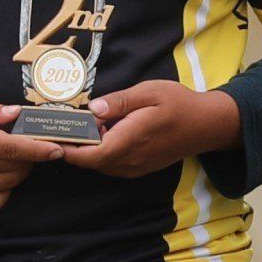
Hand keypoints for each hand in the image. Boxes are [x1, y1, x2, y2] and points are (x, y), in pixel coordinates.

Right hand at [0, 96, 62, 211]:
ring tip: (11, 156)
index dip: (40, 149)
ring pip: (10, 183)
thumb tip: (18, 114)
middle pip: (16, 166)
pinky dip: (5, 189)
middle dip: (31, 155)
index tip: (58, 149)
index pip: (14, 148)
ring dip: (20, 170)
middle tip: (28, 144)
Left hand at [59, 82, 241, 178]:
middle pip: (92, 162)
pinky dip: (102, 153)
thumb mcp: (149, 92)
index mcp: (132, 139)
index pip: (92, 155)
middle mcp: (132, 160)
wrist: (206, 125)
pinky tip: (107, 133)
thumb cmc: (179, 104)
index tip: (55, 136)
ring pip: (101, 165)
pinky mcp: (139, 168)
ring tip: (89, 126)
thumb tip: (92, 110)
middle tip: (68, 124)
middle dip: (76, 146)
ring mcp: (136, 167)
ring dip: (90, 150)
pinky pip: (112, 166)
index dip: (70, 150)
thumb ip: (119, 101)